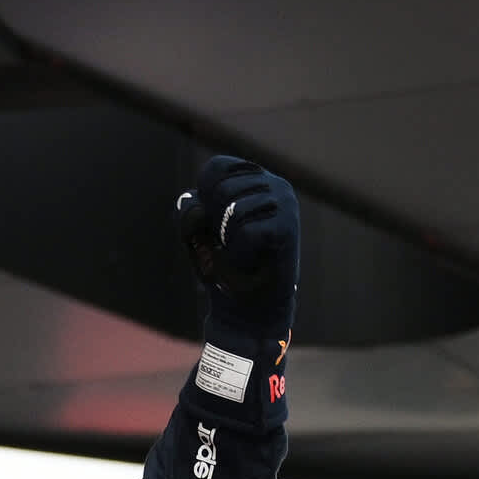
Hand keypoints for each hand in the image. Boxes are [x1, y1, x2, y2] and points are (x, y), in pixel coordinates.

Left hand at [176, 153, 299, 328]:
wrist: (248, 310)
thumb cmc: (223, 267)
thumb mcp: (197, 233)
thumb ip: (189, 211)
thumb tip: (197, 206)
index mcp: (253, 178)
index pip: (216, 168)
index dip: (204, 200)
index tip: (216, 227)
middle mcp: (273, 184)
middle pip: (220, 190)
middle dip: (214, 225)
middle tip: (231, 244)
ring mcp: (285, 203)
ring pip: (232, 210)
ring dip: (228, 241)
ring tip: (243, 253)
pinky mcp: (288, 226)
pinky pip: (245, 232)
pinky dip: (239, 254)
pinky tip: (252, 262)